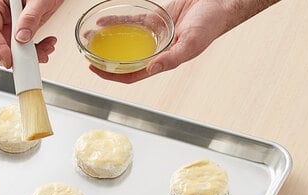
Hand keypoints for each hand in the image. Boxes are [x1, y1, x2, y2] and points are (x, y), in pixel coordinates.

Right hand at [0, 0, 62, 67]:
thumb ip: (30, 16)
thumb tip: (22, 37)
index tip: (9, 60)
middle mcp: (3, 13)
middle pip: (3, 41)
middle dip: (20, 53)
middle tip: (32, 58)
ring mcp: (13, 21)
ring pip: (16, 47)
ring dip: (32, 53)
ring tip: (46, 49)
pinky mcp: (23, 27)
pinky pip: (26, 44)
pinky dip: (38, 48)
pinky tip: (47, 44)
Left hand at [91, 0, 279, 82]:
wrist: (221, 3)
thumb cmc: (211, 25)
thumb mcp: (190, 44)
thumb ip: (170, 59)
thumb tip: (149, 69)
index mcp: (162, 62)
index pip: (131, 75)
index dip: (112, 75)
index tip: (95, 70)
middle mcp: (155, 52)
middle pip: (124, 60)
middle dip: (105, 60)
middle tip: (87, 56)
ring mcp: (154, 36)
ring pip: (125, 41)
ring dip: (107, 41)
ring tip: (89, 38)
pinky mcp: (155, 19)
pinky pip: (132, 22)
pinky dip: (118, 22)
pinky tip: (103, 21)